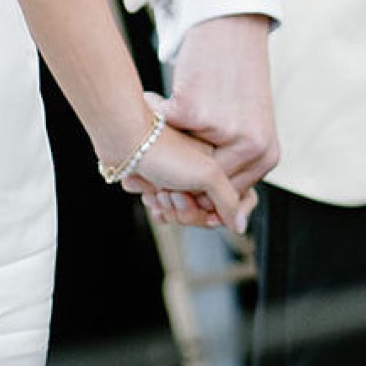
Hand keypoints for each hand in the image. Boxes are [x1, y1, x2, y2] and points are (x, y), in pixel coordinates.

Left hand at [124, 112, 247, 232]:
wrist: (125, 139)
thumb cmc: (165, 150)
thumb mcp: (208, 174)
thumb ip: (228, 201)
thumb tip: (239, 226)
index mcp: (221, 167)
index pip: (230, 207)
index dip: (216, 214)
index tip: (206, 211)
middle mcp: (203, 174)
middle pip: (204, 214)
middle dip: (186, 211)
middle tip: (174, 194)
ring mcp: (181, 179)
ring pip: (182, 214)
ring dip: (168, 208)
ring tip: (157, 189)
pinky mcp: (161, 184)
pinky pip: (164, 210)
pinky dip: (157, 206)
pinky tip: (149, 195)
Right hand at [162, 13, 278, 200]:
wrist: (233, 27)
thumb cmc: (238, 74)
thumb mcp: (252, 120)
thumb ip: (240, 156)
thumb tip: (215, 198)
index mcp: (267, 153)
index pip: (228, 194)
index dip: (201, 190)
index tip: (180, 181)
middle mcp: (250, 147)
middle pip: (203, 183)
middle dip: (179, 176)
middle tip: (159, 164)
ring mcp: (223, 131)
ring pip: (182, 159)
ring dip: (164, 148)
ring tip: (155, 135)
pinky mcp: (193, 111)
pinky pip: (165, 127)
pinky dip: (156, 115)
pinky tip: (153, 104)